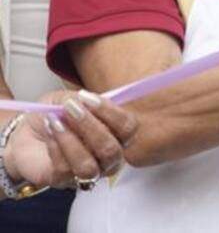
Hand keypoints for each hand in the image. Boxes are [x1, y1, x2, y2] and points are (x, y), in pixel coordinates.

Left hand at [5, 91, 137, 189]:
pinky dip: (55, 147)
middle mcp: (108, 157)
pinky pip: (64, 170)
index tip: (87, 98)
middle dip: (89, 126)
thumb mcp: (68, 99)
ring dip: (71, 141)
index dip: (110, 112)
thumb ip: (81, 100)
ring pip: (89, 166)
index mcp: (118, 135)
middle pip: (111, 149)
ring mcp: (88, 173)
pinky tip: (50, 131)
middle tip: (70, 108)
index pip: (128, 128)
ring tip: (55, 121)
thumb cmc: (56, 115)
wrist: (28, 134)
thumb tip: (84, 101)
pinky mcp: (63, 181)